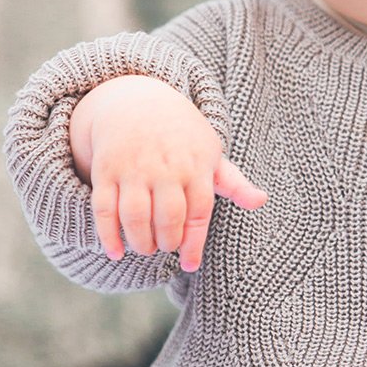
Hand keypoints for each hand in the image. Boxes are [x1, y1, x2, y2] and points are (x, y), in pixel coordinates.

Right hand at [71, 74, 267, 270]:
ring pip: (134, 215)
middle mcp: (165, 168)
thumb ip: (233, 183)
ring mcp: (133, 169)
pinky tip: (115, 253)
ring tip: (146, 248)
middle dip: (167, 241)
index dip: (193, 242)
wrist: (137, 102)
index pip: (199, 212)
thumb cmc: (182, 139)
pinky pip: (104, 208)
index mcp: (195, 167)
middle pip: (168, 216)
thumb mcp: (210, 154)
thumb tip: (262, 201)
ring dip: (140, 241)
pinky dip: (107, 235)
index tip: (190, 265)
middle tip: (166, 247)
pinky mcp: (106, 170)